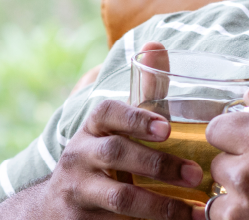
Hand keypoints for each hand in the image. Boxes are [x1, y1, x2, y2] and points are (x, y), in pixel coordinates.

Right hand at [0, 95, 204, 219]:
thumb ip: (142, 94)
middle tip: (194, 174)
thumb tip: (157, 45)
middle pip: (116, 155)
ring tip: (190, 210)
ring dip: (159, 204)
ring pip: (119, 197)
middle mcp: (79, 156)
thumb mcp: (115, 128)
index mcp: (91, 129)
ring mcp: (78, 191)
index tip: (165, 127)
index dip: (135, 117)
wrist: (54, 207)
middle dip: (158, 164)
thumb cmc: (100, 159)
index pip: (106, 112)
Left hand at [202, 90, 248, 219]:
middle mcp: (248, 174)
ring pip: (218, 194)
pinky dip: (239, 216)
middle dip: (238, 166)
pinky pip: (224, 217)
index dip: (232, 133)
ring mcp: (240, 208)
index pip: (219, 127)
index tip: (247, 142)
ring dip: (236, 195)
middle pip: (219, 162)